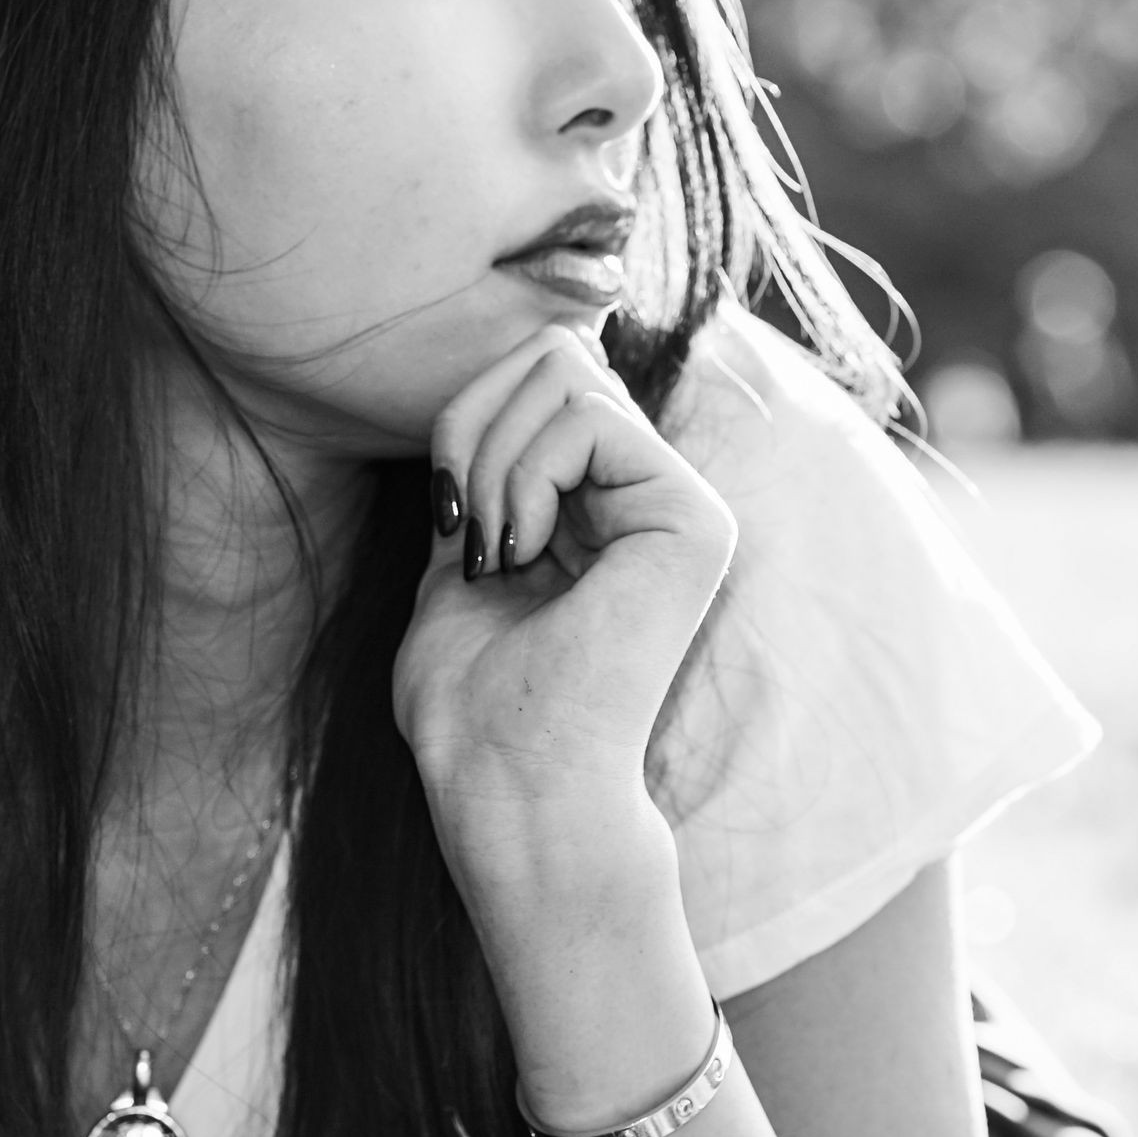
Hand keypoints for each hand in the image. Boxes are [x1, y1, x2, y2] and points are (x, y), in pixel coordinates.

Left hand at [392, 324, 737, 850]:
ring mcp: (681, 505)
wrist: (506, 782)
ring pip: (567, 372)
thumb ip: (483, 477)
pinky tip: (527, 554)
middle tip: (466, 526)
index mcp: (605, 507)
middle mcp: (653, 498)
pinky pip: (590, 416)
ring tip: (499, 553)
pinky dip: (526, 474)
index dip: (468, 418)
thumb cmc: (472, 704)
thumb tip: (488, 388)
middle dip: (475, 424)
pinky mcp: (693, 519)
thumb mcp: (459, 559)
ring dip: (494, 461)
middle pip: (554, 354)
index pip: (538, 376)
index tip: (444, 514)